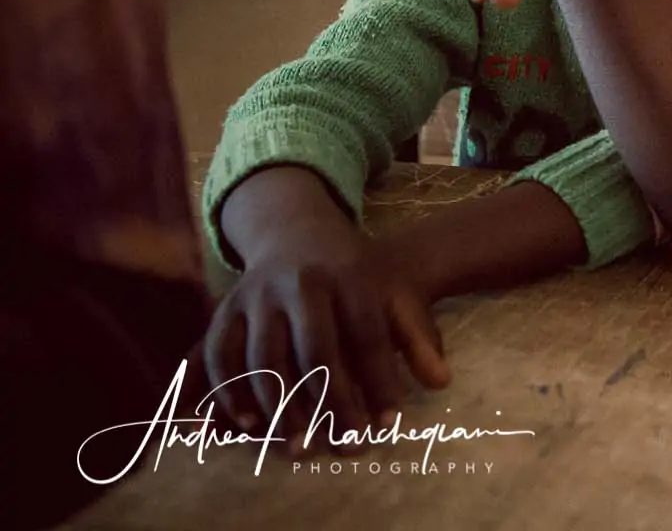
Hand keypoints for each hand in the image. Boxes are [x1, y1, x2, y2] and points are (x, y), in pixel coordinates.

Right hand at [200, 210, 449, 444]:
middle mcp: (301, 282)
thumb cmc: (354, 276)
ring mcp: (258, 294)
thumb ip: (417, 335)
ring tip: (301, 447)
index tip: (390, 423)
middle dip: (332, 403)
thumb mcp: (393, 292)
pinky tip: (250, 425)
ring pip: (264, 358)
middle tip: (347, 445)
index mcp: (350, 274)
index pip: (367, 335)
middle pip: (315, 351)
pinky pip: (220, 354)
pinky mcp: (226, 309)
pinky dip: (230, 392)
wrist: (297, 233)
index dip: (380, 381)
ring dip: (281, 408)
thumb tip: (441, 382)